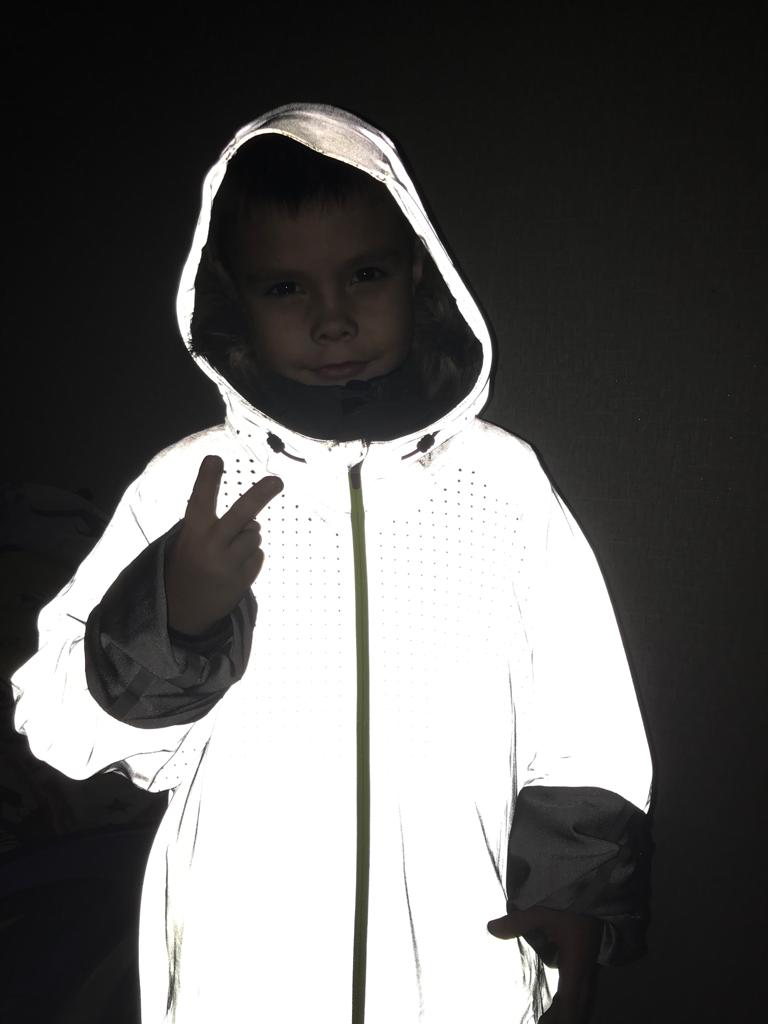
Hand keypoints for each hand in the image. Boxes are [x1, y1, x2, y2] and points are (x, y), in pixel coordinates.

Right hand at [165, 455, 282, 634]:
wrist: (183, 612)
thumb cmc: (187, 566)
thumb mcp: (188, 542)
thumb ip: (212, 526)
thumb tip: (254, 519)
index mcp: (192, 534)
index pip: (200, 500)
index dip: (208, 479)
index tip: (215, 458)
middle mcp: (211, 547)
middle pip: (242, 514)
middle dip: (261, 494)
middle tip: (278, 480)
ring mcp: (228, 565)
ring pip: (254, 534)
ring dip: (248, 537)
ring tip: (228, 552)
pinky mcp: (243, 580)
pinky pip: (258, 555)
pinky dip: (250, 556)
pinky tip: (233, 568)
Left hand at [487, 906, 601, 1023]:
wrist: (598, 889)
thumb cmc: (571, 902)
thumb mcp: (541, 910)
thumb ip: (516, 923)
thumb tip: (490, 929)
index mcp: (576, 965)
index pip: (569, 1002)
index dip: (561, 1019)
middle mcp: (585, 972)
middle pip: (577, 1008)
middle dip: (564, 1019)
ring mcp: (587, 969)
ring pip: (580, 1000)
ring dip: (567, 1013)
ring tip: (545, 1021)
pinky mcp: (585, 964)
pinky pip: (579, 991)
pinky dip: (568, 1003)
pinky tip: (557, 1005)